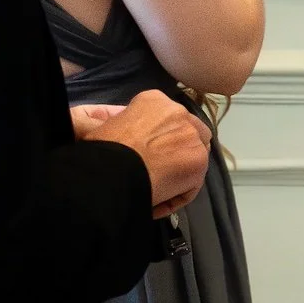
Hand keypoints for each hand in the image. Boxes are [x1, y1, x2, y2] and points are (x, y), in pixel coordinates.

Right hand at [78, 88, 209, 216]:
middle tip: (161, 168)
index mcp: (154, 100)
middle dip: (179, 149)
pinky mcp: (200, 159)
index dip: (161, 136)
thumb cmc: (104, 150)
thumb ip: (130, 126)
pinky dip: (176, 195)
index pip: (167, 118)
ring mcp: (192, 135)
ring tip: (158, 188)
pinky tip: (158, 202)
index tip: (149, 151)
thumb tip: (135, 139)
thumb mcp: (111, 126)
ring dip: (180, 171)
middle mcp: (178, 112)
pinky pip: (192, 182)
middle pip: (188, 131)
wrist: (112, 170)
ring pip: (194, 155)